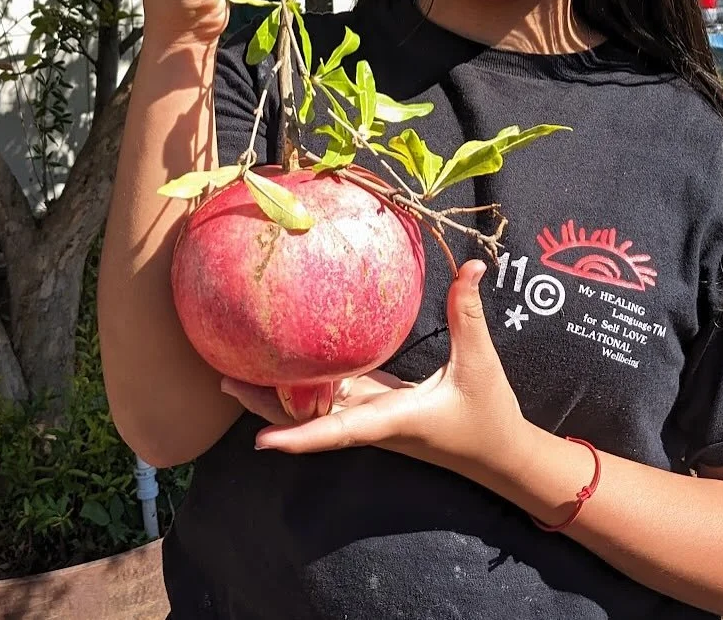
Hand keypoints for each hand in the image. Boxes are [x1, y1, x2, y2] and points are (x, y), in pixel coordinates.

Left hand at [221, 261, 525, 473]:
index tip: (260, 443)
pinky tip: (287, 363)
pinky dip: (307, 385)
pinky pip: (335, 397)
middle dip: (267, 407)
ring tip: (234, 374)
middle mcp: (374, 422)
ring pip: (316, 409)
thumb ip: (468, 314)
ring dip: (278, 396)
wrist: (499, 456)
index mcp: (393, 419)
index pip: (339, 431)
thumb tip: (472, 265)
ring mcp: (374, 417)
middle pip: (310, 420)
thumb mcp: (479, 362)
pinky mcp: (380, 408)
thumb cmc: (488, 415)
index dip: (300, 437)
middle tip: (223, 381)